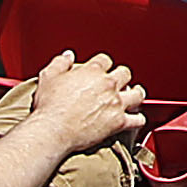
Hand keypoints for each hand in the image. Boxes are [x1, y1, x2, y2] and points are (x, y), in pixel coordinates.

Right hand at [25, 51, 150, 148]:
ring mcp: (115, 103)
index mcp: (92, 71)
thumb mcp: (48, 77)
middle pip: (125, 73)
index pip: (105, 60)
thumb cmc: (50, 107)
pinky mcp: (118, 122)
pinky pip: (137, 120)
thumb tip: (68, 56)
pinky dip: (138, 120)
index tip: (101, 69)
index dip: (103, 64)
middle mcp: (107, 84)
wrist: (53, 130)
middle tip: (119, 82)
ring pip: (137, 94)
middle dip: (122, 76)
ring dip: (136, 94)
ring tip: (134, 95)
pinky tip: (135, 120)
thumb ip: (60, 63)